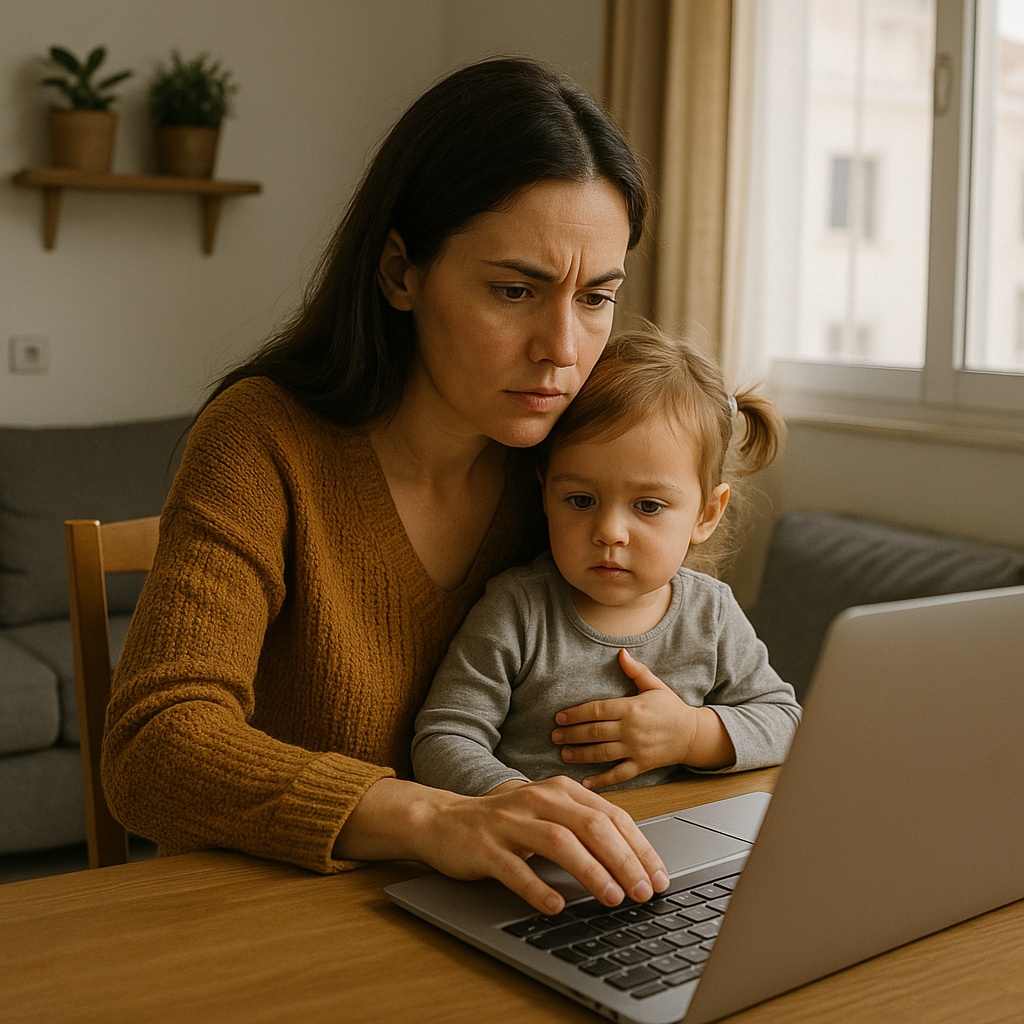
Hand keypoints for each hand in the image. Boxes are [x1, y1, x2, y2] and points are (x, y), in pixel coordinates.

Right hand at [334, 775, 668, 914]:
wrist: (443, 821)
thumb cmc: (504, 823)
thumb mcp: (548, 814)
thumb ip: (585, 827)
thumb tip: (634, 860)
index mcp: (560, 789)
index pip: (611, 816)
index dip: (639, 847)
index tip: (658, 877)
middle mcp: (538, 799)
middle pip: (591, 826)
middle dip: (624, 860)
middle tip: (644, 892)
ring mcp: (510, 822)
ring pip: (559, 842)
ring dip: (591, 872)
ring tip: (613, 898)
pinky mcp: (484, 846)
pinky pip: (514, 868)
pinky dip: (537, 887)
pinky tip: (555, 905)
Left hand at [552, 649, 734, 787]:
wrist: (693, 734)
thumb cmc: (671, 708)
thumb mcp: (655, 685)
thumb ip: (636, 671)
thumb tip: (621, 652)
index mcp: (632, 708)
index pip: (598, 710)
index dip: (576, 714)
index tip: (560, 717)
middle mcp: (632, 729)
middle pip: (595, 732)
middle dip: (572, 734)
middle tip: (554, 735)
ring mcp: (636, 749)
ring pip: (603, 754)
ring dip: (581, 755)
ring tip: (564, 753)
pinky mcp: (641, 765)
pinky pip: (619, 775)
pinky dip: (602, 780)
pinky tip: (585, 782)